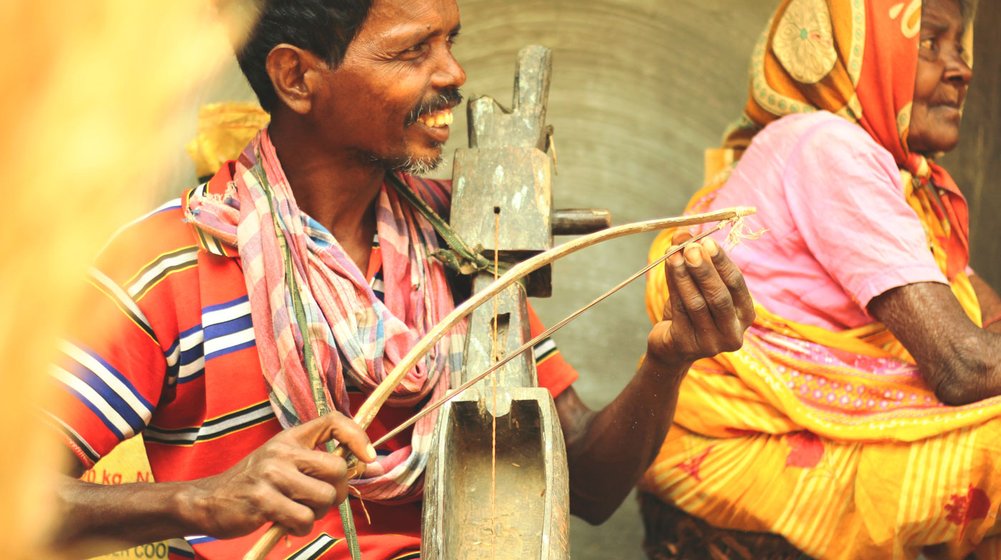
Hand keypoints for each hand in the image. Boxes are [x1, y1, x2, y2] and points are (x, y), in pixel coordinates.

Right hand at [184, 411, 374, 537]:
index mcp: (290, 438)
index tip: (369, 458)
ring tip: (299, 512)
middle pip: (337, 469)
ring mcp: (271, 475)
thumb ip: (315, 460)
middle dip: (338, 491)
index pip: (333, 421)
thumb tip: (366, 465)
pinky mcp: (263, 501)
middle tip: (321, 501)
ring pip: (324, 498)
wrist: (208, 501)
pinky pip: (303, 519)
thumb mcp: (283, 460)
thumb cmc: (255, 483)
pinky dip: (301, 528)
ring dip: (317, 514)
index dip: (358, 436)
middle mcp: (282, 451)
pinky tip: (288, 525)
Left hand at [646, 232, 753, 368]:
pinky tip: (669, 268)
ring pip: (697, 303)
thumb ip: (691, 261)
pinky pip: (680, 311)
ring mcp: (712, 343)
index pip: (737, 285)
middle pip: (719, 297)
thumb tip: (683, 232)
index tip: (708, 241)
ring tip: (673, 254)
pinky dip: (674, 287)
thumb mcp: (694, 285)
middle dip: (704, 269)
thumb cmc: (689, 312)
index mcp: (745, 314)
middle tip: (690, 247)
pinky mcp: (688, 346)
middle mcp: (734, 332)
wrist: (671, 347)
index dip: (722, 262)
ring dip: (684, 275)